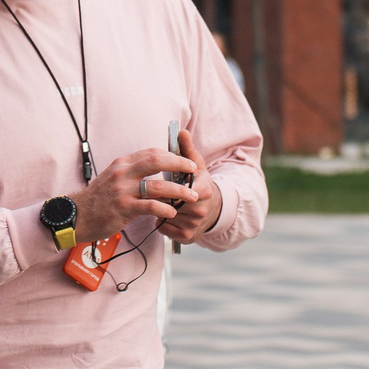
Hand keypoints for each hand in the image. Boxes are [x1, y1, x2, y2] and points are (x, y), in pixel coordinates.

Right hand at [71, 147, 193, 243]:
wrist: (76, 215)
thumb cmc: (98, 199)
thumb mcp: (113, 178)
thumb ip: (132, 172)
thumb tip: (155, 167)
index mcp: (122, 164)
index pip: (151, 152)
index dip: (172, 155)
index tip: (185, 161)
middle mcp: (123, 173)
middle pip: (156, 161)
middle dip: (179, 165)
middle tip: (194, 171)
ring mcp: (123, 190)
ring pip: (158, 186)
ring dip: (179, 191)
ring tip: (192, 197)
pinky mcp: (123, 208)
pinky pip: (149, 206)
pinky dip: (164, 208)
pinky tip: (172, 212)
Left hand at [150, 125, 223, 241]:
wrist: (213, 208)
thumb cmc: (199, 183)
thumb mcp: (196, 165)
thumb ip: (187, 148)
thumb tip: (181, 131)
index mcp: (203, 190)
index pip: (179, 187)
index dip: (168, 185)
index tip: (161, 181)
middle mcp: (200, 210)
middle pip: (169, 202)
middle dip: (160, 196)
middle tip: (154, 191)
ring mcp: (194, 225)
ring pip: (164, 215)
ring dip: (159, 209)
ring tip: (161, 202)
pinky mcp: (187, 237)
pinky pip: (164, 229)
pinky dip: (161, 222)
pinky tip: (164, 215)